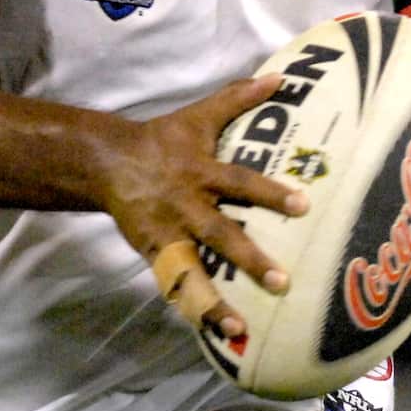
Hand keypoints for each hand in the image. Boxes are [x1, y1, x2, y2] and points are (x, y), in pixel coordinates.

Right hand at [97, 73, 308, 337]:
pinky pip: (174, 286)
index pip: (240, 183)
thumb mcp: (199, 115)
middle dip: (249, 258)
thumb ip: (239, 97)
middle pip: (220, 235)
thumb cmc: (163, 139)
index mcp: (201, 173)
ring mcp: (169, 235)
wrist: (107, 162)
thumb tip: (281, 78)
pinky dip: (194, 309)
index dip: (270, 194)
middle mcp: (186, 207)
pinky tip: (219, 333)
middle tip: (282, 281)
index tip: (302, 206)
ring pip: (191, 273)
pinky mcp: (154, 253)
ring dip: (214, 302)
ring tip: (240, 327)